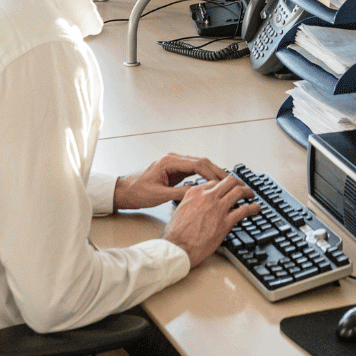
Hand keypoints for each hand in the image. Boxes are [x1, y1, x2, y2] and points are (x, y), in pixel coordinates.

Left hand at [113, 153, 228, 210]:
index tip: (225, 181)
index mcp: (169, 162)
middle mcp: (173, 160)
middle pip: (202, 162)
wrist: (123, 191)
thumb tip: (199, 194)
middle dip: (218, 172)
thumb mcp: (158, 195)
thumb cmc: (136, 192)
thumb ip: (179, 193)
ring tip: (226, 183)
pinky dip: (205, 176)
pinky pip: (194, 171)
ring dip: (213, 173)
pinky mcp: (174, 171)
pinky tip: (212, 183)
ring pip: (199, 165)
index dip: (214, 173)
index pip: (198, 164)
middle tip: (231, 181)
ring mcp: (174, 164)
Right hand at [164, 175, 258, 268]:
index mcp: (195, 193)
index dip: (223, 185)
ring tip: (251, 194)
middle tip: (242, 187)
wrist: (177, 248)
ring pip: (238, 192)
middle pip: (229, 181)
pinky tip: (256, 208)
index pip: (214, 182)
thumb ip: (190, 203)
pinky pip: (244, 210)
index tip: (227, 189)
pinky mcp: (226, 222)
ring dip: (248, 191)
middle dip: (238, 183)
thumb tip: (196, 204)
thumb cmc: (175, 234)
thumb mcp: (180, 210)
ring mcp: (218, 208)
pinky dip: (253, 208)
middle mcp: (208, 197)